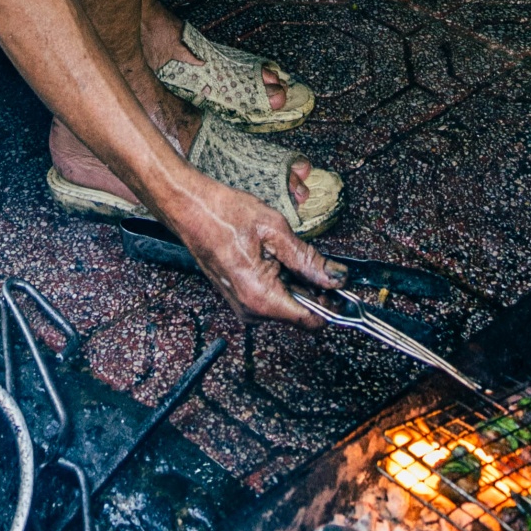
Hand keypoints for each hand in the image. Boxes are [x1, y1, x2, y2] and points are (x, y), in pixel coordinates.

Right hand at [170, 174, 343, 324]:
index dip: (331, 303)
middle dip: (311, 286)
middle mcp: (251, 311)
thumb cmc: (224, 214)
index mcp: (261, 297)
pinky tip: (269, 255)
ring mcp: (243, 307)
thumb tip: (335, 276)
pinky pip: (271, 297)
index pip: (311, 321)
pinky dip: (279, 279)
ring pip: (286, 303)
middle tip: (305, 252)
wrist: (190, 209)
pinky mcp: (240, 299)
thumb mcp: (274, 229)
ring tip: (279, 248)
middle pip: (299, 311)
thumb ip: (308, 258)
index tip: (340, 283)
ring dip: (294, 280)